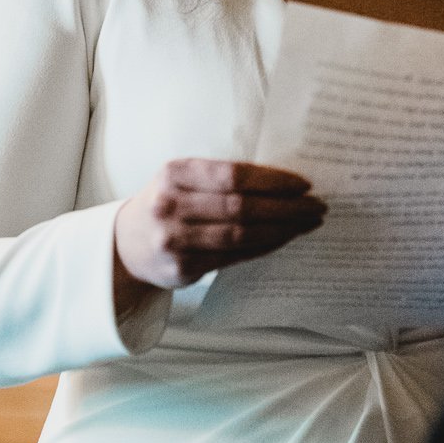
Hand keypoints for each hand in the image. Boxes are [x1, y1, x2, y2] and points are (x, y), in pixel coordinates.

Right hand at [114, 159, 326, 291]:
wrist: (127, 244)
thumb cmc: (168, 202)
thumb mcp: (181, 178)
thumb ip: (219, 177)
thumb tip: (282, 182)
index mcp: (175, 173)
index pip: (233, 175)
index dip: (272, 180)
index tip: (303, 183)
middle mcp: (171, 205)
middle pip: (241, 207)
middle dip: (286, 207)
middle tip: (316, 205)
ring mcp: (175, 240)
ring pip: (241, 235)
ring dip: (282, 230)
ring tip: (307, 223)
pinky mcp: (183, 269)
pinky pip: (234, 258)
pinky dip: (264, 247)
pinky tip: (283, 239)